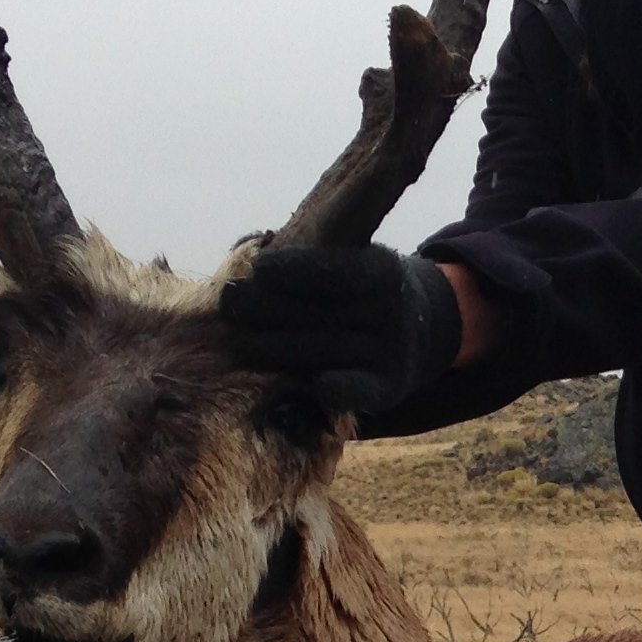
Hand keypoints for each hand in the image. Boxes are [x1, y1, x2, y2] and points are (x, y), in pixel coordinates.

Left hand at [216, 244, 462, 420]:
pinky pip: (359, 391)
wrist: (411, 330)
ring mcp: (394, 352)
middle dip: (270, 308)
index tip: (258, 268)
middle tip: (230, 305)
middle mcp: (394, 311)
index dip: (298, 269)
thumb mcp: (348, 261)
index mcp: (385, 271)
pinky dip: (337, 390)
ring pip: (326, 352)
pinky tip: (315, 386)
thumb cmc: (357, 291)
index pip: (340, 270)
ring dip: (276, 351)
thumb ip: (306, 258)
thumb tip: (245, 250)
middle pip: (324, 313)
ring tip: (236, 345)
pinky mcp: (389, 388)